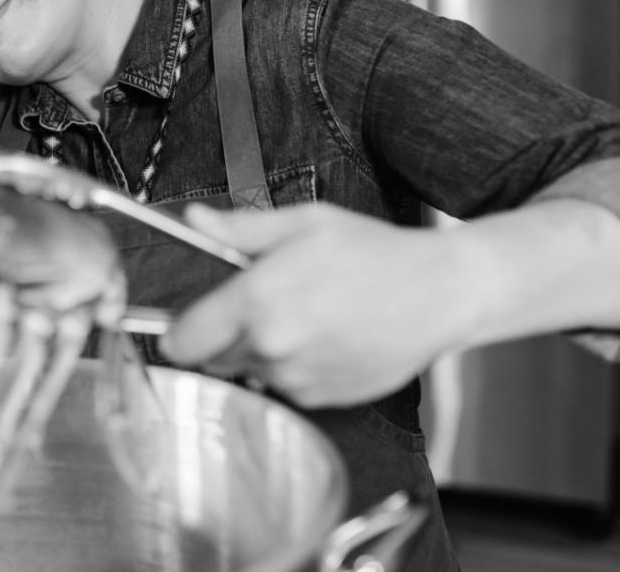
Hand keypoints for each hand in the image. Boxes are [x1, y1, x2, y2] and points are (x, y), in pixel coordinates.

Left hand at [159, 203, 484, 406]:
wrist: (440, 293)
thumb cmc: (375, 252)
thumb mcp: (305, 224)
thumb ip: (240, 229)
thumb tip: (194, 221)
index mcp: (259, 301)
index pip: (183, 340)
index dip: (178, 332)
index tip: (186, 323)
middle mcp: (274, 347)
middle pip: (215, 358)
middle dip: (228, 334)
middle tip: (264, 304)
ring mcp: (299, 378)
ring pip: (253, 373)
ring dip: (264, 352)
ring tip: (307, 317)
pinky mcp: (324, 399)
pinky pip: (287, 388)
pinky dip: (296, 369)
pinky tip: (328, 338)